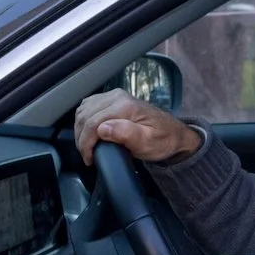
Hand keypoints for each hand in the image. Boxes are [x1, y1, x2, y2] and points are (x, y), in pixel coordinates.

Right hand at [73, 88, 201, 165]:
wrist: (174, 134)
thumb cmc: (162, 141)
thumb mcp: (148, 143)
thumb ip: (126, 134)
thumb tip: (102, 129)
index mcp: (125, 106)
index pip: (93, 122)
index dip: (86, 143)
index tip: (89, 158)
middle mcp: (117, 96)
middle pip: (85, 115)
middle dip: (81, 138)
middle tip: (87, 155)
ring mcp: (114, 96)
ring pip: (83, 110)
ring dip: (80, 129)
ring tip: (87, 147)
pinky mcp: (112, 99)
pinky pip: (88, 107)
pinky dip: (83, 120)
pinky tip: (88, 133)